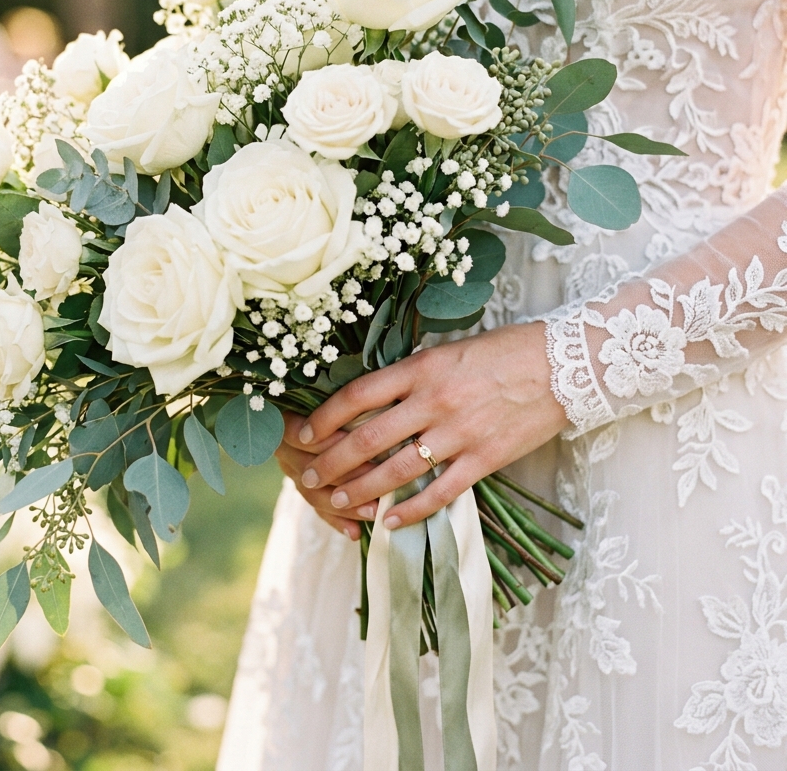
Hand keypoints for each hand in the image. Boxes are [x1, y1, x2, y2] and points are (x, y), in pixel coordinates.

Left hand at [286, 322, 567, 529]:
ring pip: (397, 469)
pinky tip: (388, 521)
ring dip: (362, 490)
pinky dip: (411, 510)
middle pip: (367, 437)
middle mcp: (434, 401)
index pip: (357, 395)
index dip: (324, 417)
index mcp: (421, 368)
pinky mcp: (485, 460)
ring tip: (338, 503)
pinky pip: (440, 492)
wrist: (567, 365)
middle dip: (332, 462)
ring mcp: (459, 433)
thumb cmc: (503, 352)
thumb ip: (411, 376)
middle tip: (309, 477)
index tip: (304, 433)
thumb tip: (369, 398)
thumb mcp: (448, 351)